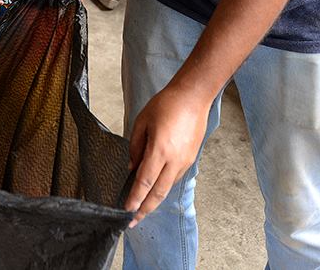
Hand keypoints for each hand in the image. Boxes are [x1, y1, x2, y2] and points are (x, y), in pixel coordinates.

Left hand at [124, 83, 211, 226]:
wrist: (192, 98)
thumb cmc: (166, 104)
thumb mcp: (142, 121)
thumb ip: (135, 146)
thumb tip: (132, 167)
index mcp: (160, 150)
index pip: (144, 182)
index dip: (135, 199)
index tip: (126, 211)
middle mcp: (174, 160)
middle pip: (158, 193)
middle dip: (145, 210)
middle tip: (133, 221)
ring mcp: (185, 162)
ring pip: (167, 188)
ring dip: (154, 199)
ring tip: (141, 207)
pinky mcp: (190, 160)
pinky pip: (174, 178)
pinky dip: (163, 186)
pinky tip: (155, 187)